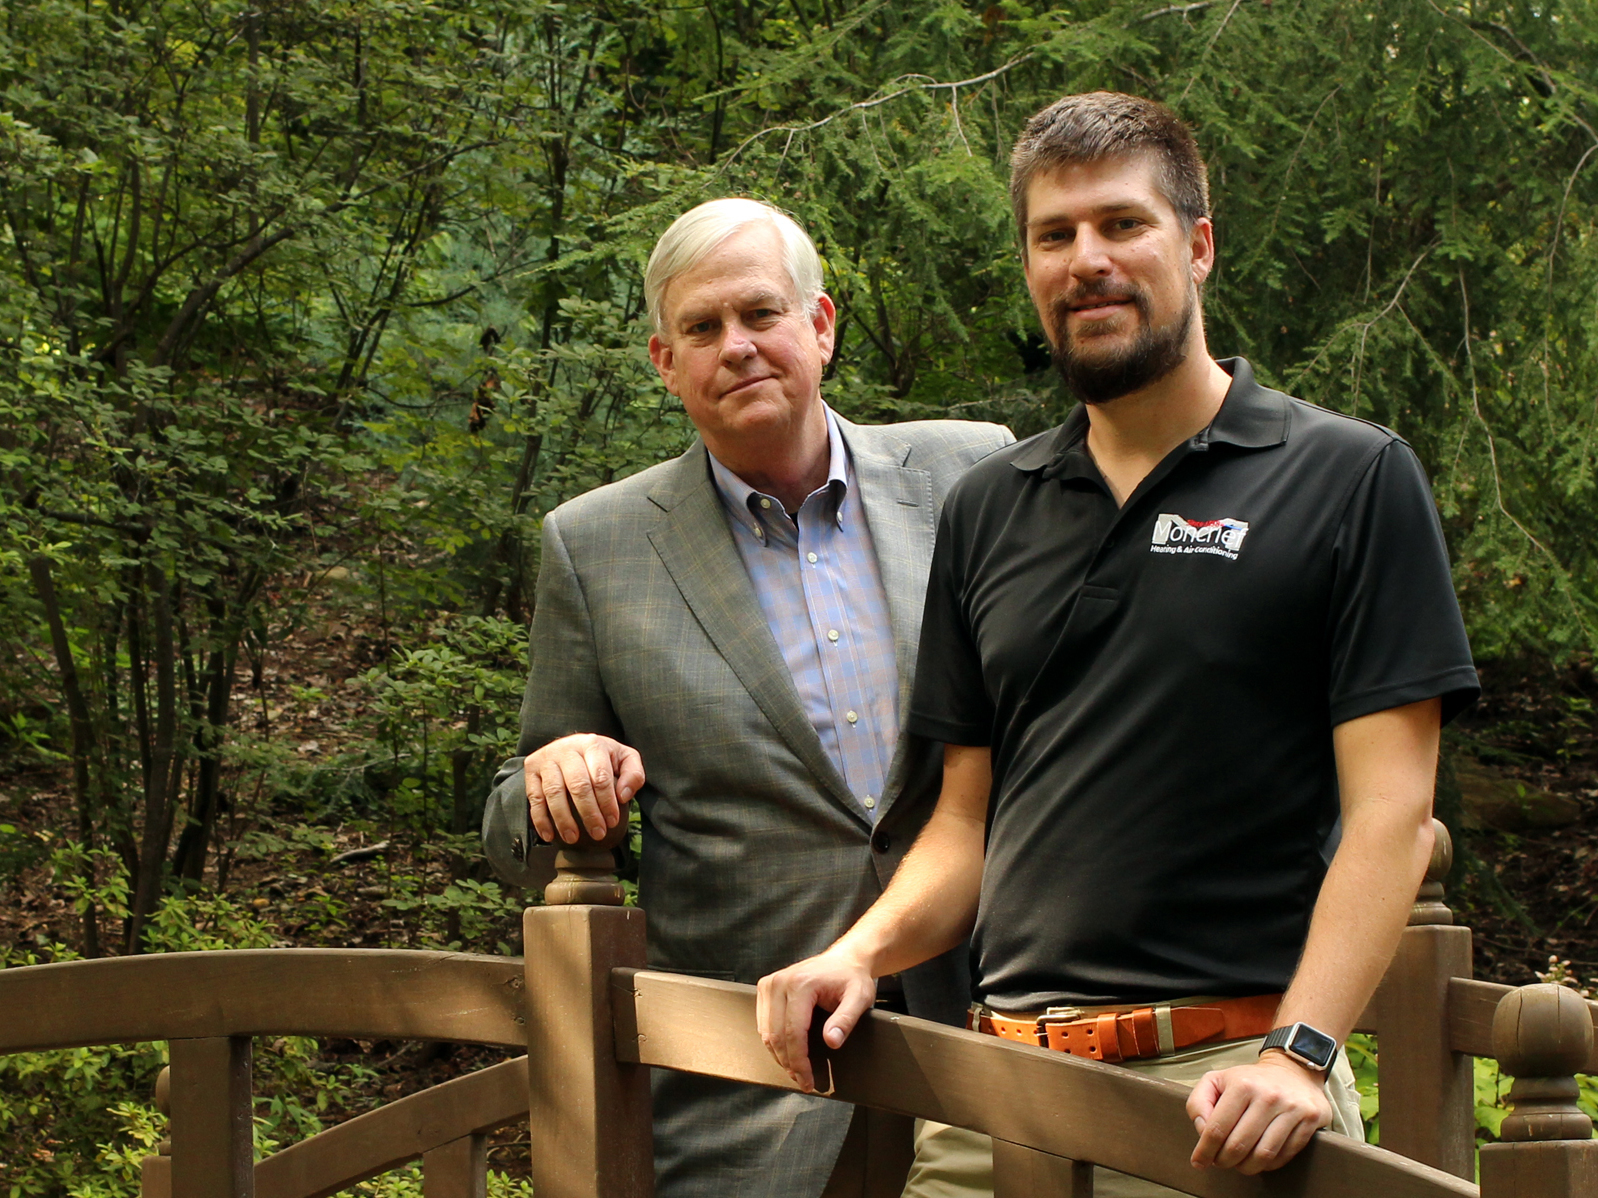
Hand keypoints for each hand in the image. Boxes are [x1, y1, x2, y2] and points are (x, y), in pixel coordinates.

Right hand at [523, 734, 643, 843]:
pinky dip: (540, 819)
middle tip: (597, 834)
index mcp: (592, 744)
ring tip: (573, 838)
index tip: (612, 822)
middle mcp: (567, 748)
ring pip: (554, 792)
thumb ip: (633, 774)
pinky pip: (534, 797)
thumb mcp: (624, 759)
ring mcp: (546, 758)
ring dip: (563, 819)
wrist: (572, 746)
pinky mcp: (531, 769)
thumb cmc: (602, 758)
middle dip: (589, 813)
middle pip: (578, 785)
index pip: (600, 777)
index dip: (607, 802)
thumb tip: (623, 796)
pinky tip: (549, 836)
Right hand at [756, 946, 876, 1091]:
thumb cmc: (852, 978)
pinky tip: (788, 1053)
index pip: (793, 1032)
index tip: (808, 1081)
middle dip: (789, 1063)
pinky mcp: (766, 988)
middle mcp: (780, 982)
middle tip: (804, 1082)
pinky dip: (774, 1042)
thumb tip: (831, 1041)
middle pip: (776, 1035)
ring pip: (766, 1032)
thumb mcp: (859, 998)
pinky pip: (763, 1024)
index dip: (799, 1061)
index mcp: (801, 984)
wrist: (844, 959)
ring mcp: (770, 984)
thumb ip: (846, 1020)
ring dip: (780, 1056)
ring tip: (797, 1071)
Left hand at [1185, 1052, 1332, 1174]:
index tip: (1199, 1161)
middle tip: (1220, 1162)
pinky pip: (1285, 1155)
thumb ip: (1199, 1102)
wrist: (1292, 1070)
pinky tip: (1259, 1159)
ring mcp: (1291, 1109)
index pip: (1217, 1129)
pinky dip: (1269, 1164)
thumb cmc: (1250, 1080)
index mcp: (1242, 1085)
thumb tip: (1202, 1131)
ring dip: (1246, 1167)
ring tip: (1239, 1164)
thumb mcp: (1216, 1080)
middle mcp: (1268, 1096)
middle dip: (1224, 1160)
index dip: (1205, 1150)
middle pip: (1239, 1145)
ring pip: (1263, 1155)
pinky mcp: (1309, 1120)